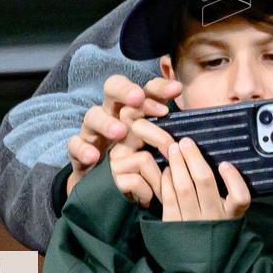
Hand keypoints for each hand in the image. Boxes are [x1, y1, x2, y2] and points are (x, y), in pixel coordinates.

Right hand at [66, 75, 180, 194]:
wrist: (104, 185)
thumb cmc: (136, 158)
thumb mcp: (153, 144)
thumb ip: (170, 133)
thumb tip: (198, 124)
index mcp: (133, 107)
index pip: (145, 89)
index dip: (159, 87)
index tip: (176, 91)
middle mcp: (112, 112)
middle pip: (113, 88)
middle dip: (125, 90)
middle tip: (137, 99)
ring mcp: (93, 130)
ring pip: (92, 115)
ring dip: (106, 122)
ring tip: (119, 132)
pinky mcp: (79, 151)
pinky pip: (75, 145)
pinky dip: (83, 149)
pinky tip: (94, 158)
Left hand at [161, 138, 250, 221]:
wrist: (199, 261)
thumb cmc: (216, 229)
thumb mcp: (230, 216)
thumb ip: (230, 194)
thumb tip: (221, 163)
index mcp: (232, 215)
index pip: (240, 197)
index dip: (233, 178)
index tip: (225, 164)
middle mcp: (213, 218)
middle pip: (204, 182)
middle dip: (194, 158)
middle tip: (186, 142)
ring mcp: (192, 222)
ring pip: (183, 187)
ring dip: (178, 164)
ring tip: (174, 149)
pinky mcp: (173, 225)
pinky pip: (169, 198)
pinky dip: (167, 181)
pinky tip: (167, 170)